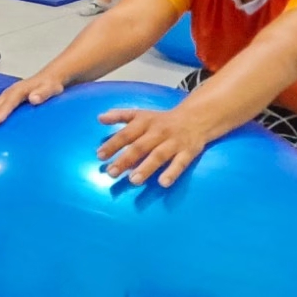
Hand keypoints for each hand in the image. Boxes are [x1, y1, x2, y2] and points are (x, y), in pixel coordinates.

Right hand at [0, 74, 64, 128]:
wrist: (48, 78)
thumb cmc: (50, 85)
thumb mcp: (51, 88)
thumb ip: (43, 93)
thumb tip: (34, 99)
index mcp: (20, 90)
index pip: (10, 101)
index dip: (2, 111)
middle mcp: (10, 92)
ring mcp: (6, 96)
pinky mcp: (4, 100)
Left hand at [96, 107, 210, 186]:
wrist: (196, 118)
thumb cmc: (161, 120)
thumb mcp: (140, 114)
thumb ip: (120, 116)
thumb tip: (99, 118)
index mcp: (144, 122)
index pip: (126, 134)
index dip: (112, 144)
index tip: (100, 156)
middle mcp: (158, 132)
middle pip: (140, 146)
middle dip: (125, 159)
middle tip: (111, 173)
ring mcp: (173, 142)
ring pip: (159, 155)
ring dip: (146, 168)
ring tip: (133, 181)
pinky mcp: (188, 152)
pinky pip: (180, 163)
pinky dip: (172, 172)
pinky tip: (163, 183)